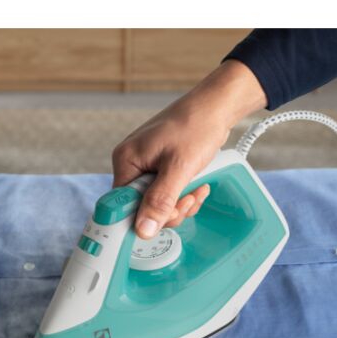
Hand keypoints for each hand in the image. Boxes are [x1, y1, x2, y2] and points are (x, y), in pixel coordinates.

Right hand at [112, 59, 266, 238]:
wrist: (216, 107)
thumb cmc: (196, 126)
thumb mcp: (179, 168)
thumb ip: (160, 201)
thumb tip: (143, 230)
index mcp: (126, 161)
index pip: (120, 204)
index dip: (141, 217)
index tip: (163, 219)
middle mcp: (132, 163)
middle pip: (142, 206)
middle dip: (169, 209)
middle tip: (188, 199)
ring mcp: (147, 165)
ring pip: (158, 202)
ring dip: (180, 202)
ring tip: (197, 189)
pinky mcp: (162, 167)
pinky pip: (167, 192)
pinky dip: (184, 194)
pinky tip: (198, 184)